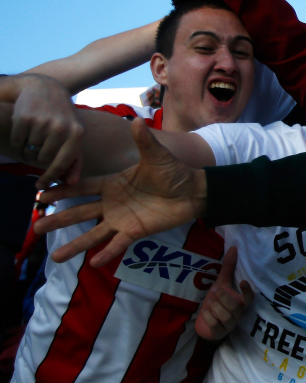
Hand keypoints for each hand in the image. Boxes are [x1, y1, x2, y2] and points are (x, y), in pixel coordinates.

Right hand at [4, 74, 82, 186]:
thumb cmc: (62, 116)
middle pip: (42, 159)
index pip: (63, 163)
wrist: (44, 88)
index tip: (41, 186)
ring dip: (27, 148)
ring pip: (29, 151)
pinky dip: (17, 141)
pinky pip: (16, 142)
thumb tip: (71, 183)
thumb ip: (75, 159)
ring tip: (33, 135)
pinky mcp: (24, 117)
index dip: (51, 177)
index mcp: (76, 133)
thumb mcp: (74, 133)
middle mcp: (60, 127)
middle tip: (38, 147)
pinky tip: (24, 130)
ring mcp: (42, 121)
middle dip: (37, 157)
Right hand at [33, 118, 206, 266]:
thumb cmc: (173, 171)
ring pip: (94, 233)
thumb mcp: (156, 155)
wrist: (193, 191)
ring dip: (76, 245)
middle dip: (58, 220)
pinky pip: (118, 243)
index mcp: (113, 183)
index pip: (82, 188)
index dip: (62, 191)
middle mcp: (113, 203)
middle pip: (80, 212)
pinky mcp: (136, 231)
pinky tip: (93, 262)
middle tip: (35, 228)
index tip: (40, 196)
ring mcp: (123, 218)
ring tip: (56, 259)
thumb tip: (135, 120)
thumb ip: (143, 141)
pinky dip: (107, 252)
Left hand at [195, 246, 252, 339]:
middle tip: (216, 291)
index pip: (249, 298)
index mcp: (241, 302)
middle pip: (235, 306)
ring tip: (210, 302)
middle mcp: (239, 314)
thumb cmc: (217, 300)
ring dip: (215, 306)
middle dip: (224, 297)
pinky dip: (208, 315)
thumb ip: (228, 267)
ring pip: (225, 315)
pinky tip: (206, 311)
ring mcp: (230, 325)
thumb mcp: (222, 283)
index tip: (242, 282)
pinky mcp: (220, 332)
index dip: (247, 291)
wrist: (205, 321)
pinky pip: (215, 324)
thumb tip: (233, 248)